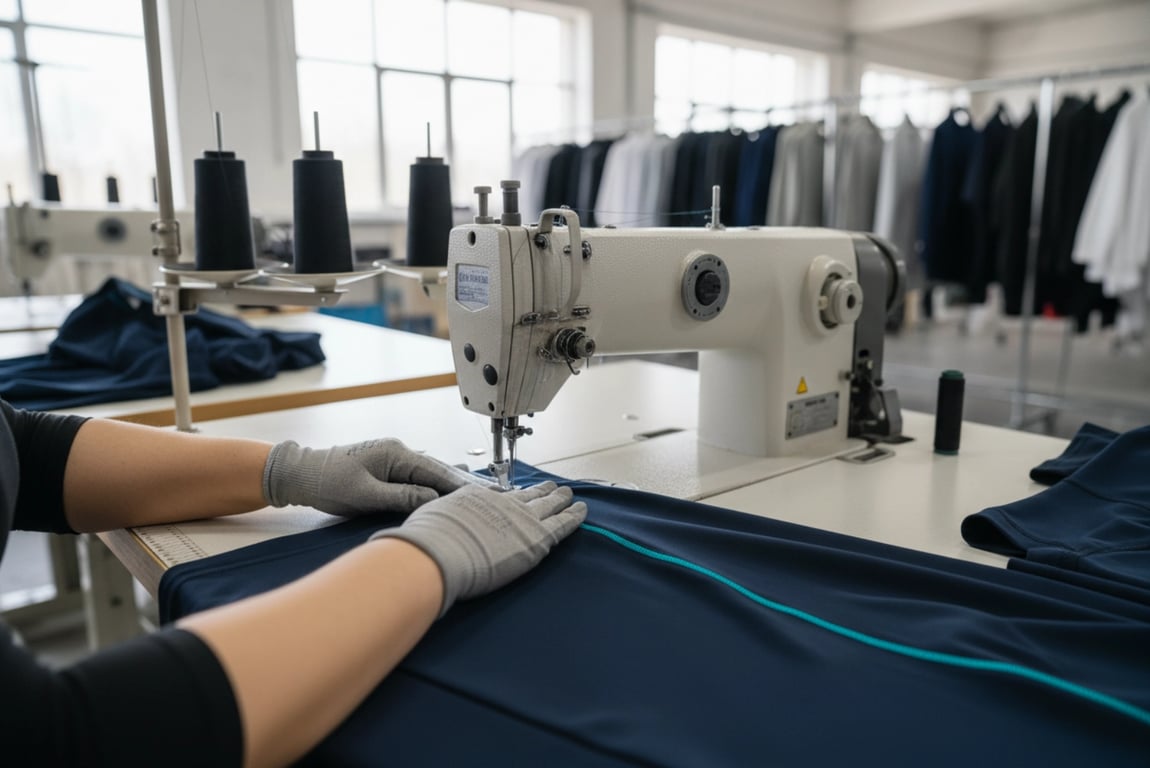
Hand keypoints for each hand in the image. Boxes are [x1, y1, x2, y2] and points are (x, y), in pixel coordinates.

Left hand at [262, 438, 495, 516]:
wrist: (301, 474)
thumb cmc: (328, 483)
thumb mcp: (365, 495)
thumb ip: (401, 497)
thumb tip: (433, 499)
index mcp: (396, 453)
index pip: (437, 472)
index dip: (462, 486)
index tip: (486, 496)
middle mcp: (399, 452)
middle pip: (439, 471)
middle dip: (464, 485)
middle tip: (493, 497)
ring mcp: (394, 458)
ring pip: (430, 474)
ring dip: (451, 487)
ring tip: (478, 499)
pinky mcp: (388, 468)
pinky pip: (419, 478)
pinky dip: (435, 487)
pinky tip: (448, 496)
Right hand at [369, 481, 586, 614]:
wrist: (437, 555)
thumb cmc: (424, 544)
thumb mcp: (426, 523)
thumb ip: (435, 524)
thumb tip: (419, 536)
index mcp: (474, 497)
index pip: (498, 496)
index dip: (510, 496)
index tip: (515, 495)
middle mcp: (500, 502)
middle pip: (526, 494)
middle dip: (541, 491)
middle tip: (553, 488)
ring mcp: (521, 518)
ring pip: (548, 504)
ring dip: (560, 499)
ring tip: (570, 496)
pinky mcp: (537, 537)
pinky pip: (563, 523)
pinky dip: (574, 516)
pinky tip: (582, 510)